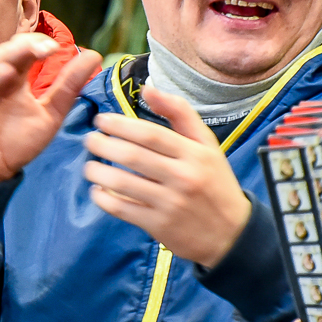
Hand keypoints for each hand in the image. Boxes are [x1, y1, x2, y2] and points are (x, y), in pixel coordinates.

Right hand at [0, 33, 101, 184]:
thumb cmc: (14, 144)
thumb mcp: (50, 114)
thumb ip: (69, 86)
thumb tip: (94, 55)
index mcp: (13, 76)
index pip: (26, 50)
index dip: (41, 44)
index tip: (60, 48)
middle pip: (9, 50)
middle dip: (29, 44)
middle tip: (51, 48)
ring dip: (12, 54)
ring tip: (33, 50)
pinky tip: (7, 73)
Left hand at [84, 85, 251, 265]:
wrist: (232, 233)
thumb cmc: (215, 182)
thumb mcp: (207, 144)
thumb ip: (179, 113)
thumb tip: (147, 88)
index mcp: (194, 154)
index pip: (151, 134)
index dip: (121, 125)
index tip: (101, 120)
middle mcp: (183, 178)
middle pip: (133, 157)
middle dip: (104, 145)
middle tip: (90, 140)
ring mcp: (170, 204)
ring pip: (124, 184)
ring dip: (99, 173)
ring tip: (89, 166)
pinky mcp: (160, 226)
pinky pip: (124, 210)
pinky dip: (104, 200)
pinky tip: (98, 191)